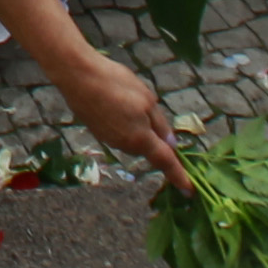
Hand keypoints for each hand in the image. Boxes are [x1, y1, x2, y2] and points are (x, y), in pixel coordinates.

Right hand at [49, 45, 188, 186]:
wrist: (78, 76)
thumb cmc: (116, 84)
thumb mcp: (147, 99)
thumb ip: (160, 124)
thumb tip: (170, 144)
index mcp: (140, 139)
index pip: (165, 161)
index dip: (178, 176)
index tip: (189, 191)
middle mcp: (124, 145)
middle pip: (147, 147)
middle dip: (154, 136)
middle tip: (150, 108)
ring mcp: (108, 140)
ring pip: (133, 138)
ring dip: (137, 127)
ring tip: (129, 98)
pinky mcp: (97, 131)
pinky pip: (119, 132)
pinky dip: (123, 122)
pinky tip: (115, 101)